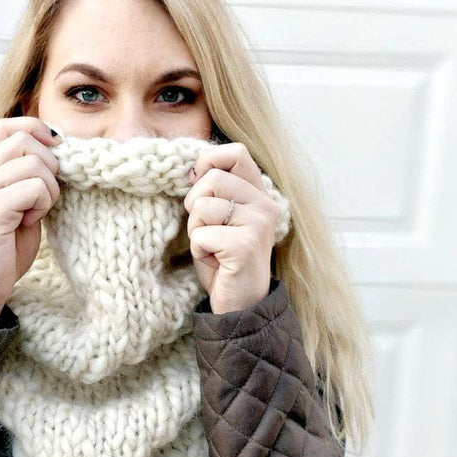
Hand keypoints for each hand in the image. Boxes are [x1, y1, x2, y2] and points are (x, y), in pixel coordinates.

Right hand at [0, 117, 60, 325]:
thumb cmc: (6, 247)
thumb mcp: (20, 202)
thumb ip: (29, 175)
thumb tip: (57, 148)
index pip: (6, 126)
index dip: (35, 128)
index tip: (54, 149)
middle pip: (25, 140)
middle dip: (48, 166)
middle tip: (44, 196)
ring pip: (34, 164)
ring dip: (48, 190)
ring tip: (34, 212)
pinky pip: (35, 188)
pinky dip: (42, 205)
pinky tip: (29, 222)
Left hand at [183, 142, 279, 313]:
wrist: (241, 304)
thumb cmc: (224, 260)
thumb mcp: (219, 218)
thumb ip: (214, 192)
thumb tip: (192, 168)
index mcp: (259, 194)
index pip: (235, 153)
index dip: (208, 163)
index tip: (199, 187)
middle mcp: (264, 205)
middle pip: (211, 180)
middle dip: (195, 206)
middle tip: (206, 230)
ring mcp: (258, 224)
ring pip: (202, 207)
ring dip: (196, 231)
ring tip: (212, 248)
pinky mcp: (245, 245)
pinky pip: (201, 235)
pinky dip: (199, 251)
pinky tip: (215, 262)